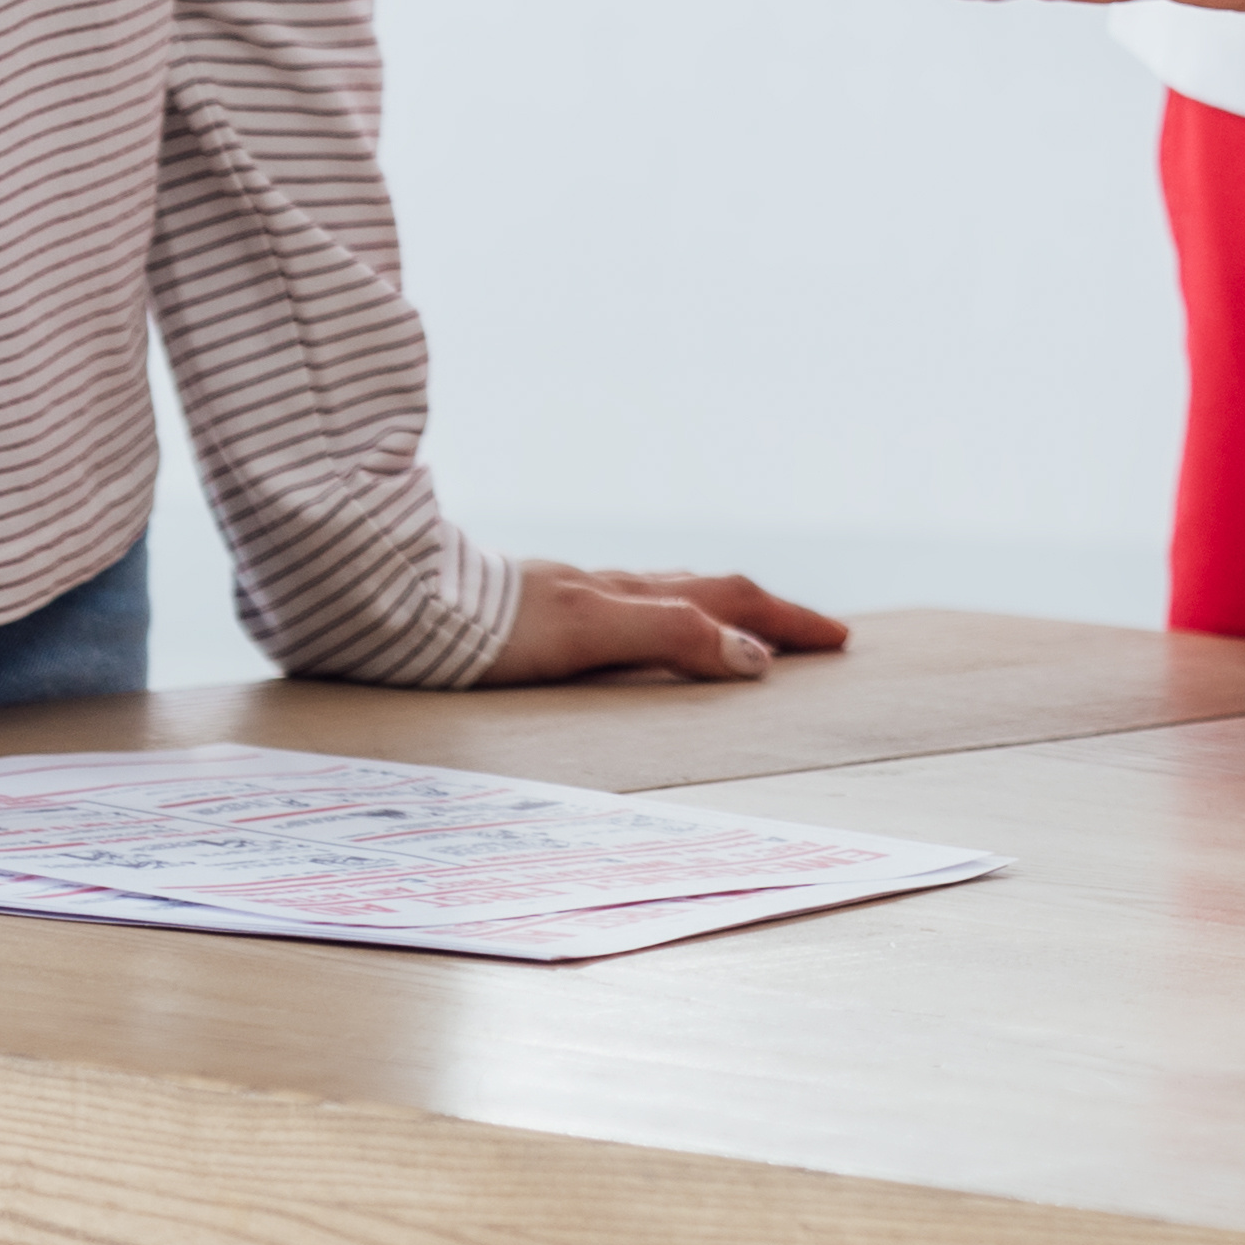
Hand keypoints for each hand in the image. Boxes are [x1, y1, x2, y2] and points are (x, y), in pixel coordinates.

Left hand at [475, 564, 850, 685]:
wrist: (408, 609)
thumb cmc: (494, 631)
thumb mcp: (590, 635)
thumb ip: (669, 638)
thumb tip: (752, 656)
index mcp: (630, 594)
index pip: (729, 602)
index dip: (785, 621)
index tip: (836, 640)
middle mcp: (611, 588)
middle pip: (710, 591)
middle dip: (770, 613)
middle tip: (819, 637)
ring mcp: (577, 596)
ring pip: (670, 595)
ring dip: (723, 611)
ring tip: (750, 630)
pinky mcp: (544, 612)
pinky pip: (629, 608)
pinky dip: (669, 617)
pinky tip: (646, 630)